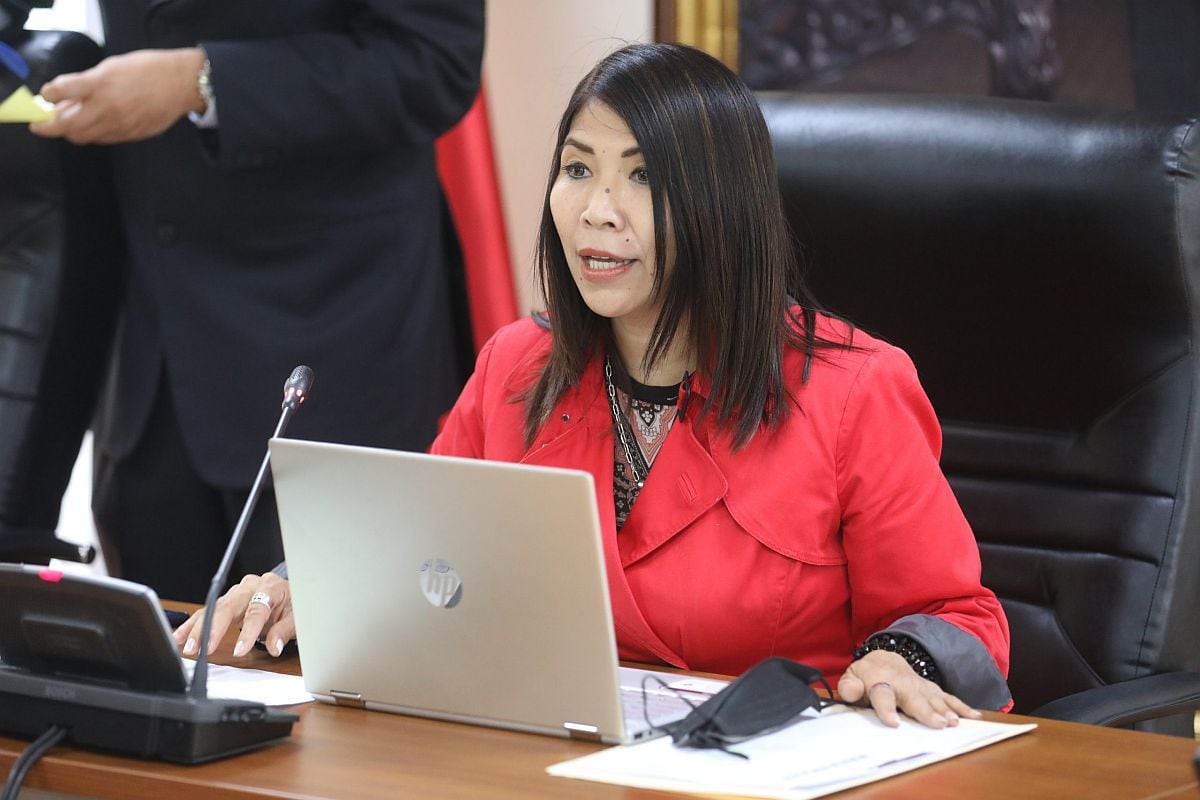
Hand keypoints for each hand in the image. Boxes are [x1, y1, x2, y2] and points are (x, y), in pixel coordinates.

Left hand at [29, 48, 206, 143]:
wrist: (181, 84)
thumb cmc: (148, 69)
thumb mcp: (111, 67)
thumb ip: (86, 82)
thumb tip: (65, 96)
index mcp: (100, 85)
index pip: (60, 93)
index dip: (48, 95)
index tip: (46, 96)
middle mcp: (107, 108)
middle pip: (67, 127)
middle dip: (49, 127)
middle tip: (43, 123)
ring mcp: (120, 125)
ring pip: (83, 137)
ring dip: (71, 131)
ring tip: (71, 122)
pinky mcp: (131, 135)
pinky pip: (103, 139)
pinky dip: (93, 133)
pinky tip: (95, 123)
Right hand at [173, 573, 295, 658]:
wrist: (294, 594)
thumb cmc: (296, 606)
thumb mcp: (298, 618)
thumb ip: (284, 631)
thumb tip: (274, 647)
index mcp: (270, 586)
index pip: (257, 609)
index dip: (248, 631)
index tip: (239, 650)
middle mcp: (250, 586)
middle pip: (228, 605)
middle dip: (213, 628)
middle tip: (203, 648)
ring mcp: (237, 593)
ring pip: (214, 607)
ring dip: (198, 629)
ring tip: (188, 647)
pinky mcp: (228, 601)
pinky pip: (208, 611)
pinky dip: (193, 625)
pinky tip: (180, 637)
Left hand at [838, 650, 981, 728]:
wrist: (884, 660)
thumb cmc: (866, 676)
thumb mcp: (852, 677)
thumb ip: (849, 687)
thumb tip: (850, 692)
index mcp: (880, 682)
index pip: (882, 695)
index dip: (887, 709)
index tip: (893, 723)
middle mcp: (903, 684)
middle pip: (915, 699)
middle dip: (926, 711)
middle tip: (938, 724)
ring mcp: (920, 686)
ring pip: (934, 698)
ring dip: (945, 711)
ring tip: (953, 723)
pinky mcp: (932, 690)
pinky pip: (948, 698)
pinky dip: (962, 707)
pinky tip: (974, 717)